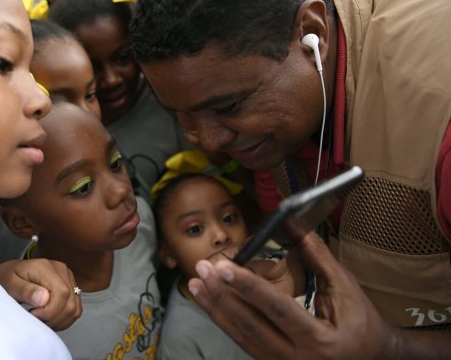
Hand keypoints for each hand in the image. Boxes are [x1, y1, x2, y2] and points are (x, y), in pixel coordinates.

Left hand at [0, 259, 81, 330]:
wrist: (8, 274)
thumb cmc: (5, 279)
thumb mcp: (8, 284)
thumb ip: (25, 290)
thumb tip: (44, 298)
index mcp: (46, 266)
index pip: (61, 293)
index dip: (49, 310)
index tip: (32, 315)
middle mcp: (61, 270)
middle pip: (70, 302)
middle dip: (53, 318)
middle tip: (34, 320)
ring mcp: (67, 278)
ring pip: (74, 308)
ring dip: (59, 321)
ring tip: (40, 321)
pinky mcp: (70, 286)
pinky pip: (75, 309)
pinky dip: (63, 319)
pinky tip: (48, 319)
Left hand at [188, 232, 397, 359]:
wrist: (372, 359)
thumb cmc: (361, 323)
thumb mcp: (344, 287)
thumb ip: (317, 255)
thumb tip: (292, 222)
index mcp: (320, 341)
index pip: (277, 309)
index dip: (248, 286)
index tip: (224, 267)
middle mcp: (297, 359)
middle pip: (250, 325)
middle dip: (222, 295)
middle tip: (202, 268)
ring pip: (241, 336)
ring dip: (216, 308)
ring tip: (196, 284)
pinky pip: (243, 341)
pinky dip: (224, 320)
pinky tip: (209, 302)